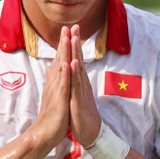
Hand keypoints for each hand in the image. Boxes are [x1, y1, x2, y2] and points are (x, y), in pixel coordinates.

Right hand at [28, 26, 71, 149]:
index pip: (60, 60)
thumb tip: (53, 68)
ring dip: (64, 53)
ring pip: (61, 68)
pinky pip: (63, 85)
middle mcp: (54, 83)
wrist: (43, 134)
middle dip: (64, 43)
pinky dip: (65, 73)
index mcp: (55, 83)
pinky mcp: (59, 99)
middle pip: (60, 59)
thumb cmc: (51, 117)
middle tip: (67, 26)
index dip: (64, 46)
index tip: (67, 31)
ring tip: (67, 38)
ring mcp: (56, 91)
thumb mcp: (53, 96)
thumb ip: (53, 81)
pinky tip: (67, 62)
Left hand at [68, 25, 101, 145]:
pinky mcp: (78, 99)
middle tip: (74, 26)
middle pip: (78, 59)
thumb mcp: (74, 94)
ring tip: (74, 38)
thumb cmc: (81, 113)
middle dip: (75, 43)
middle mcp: (81, 83)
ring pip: (78, 69)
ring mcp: (80, 90)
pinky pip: (76, 85)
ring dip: (76, 53)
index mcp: (79, 82)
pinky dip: (74, 73)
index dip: (73, 45)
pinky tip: (73, 63)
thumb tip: (69, 71)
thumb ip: (72, 82)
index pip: (75, 59)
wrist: (89, 132)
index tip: (71, 30)